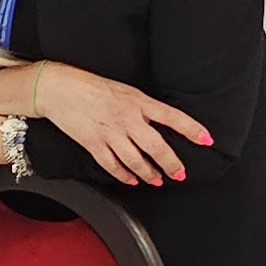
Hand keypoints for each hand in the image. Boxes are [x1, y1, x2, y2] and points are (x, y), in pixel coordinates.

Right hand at [20, 62, 212, 187]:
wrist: (59, 88)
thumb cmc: (90, 86)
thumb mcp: (124, 90)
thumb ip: (142, 106)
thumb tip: (159, 121)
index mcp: (138, 101)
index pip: (172, 117)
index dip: (191, 129)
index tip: (206, 140)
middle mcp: (127, 118)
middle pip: (157, 147)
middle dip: (171, 164)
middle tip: (180, 174)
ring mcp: (111, 133)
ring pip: (136, 161)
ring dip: (149, 173)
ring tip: (157, 179)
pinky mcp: (94, 144)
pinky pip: (113, 166)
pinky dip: (125, 176)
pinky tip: (132, 180)